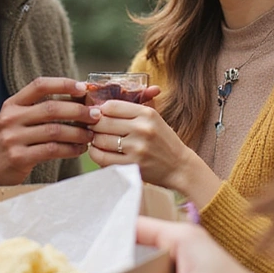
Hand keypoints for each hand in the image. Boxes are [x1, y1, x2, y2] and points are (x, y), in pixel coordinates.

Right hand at [0, 77, 96, 185]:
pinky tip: (80, 149)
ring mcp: (13, 138)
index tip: (83, 88)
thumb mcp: (16, 120)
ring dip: (78, 132)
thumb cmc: (10, 142)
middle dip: (78, 111)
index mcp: (11, 104)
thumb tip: (78, 100)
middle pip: (51, 108)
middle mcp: (10, 118)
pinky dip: (70, 149)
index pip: (39, 85)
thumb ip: (39, 109)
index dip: (63, 84)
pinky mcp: (19, 157)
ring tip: (91, 135)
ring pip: (55, 130)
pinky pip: (52, 150)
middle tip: (96, 115)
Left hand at [88, 98, 219, 203]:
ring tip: (98, 140)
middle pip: (102, 122)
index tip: (98, 115)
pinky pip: (102, 158)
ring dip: (94, 140)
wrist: (179, 167)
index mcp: (147, 113)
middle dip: (94, 125)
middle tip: (94, 128)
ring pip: (100, 140)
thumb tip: (102, 105)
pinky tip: (99, 151)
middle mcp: (141, 129)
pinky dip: (96, 154)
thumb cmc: (163, 141)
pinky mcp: (131, 165)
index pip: (111, 106)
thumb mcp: (154, 118)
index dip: (100, 110)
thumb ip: (132, 108)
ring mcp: (136, 148)